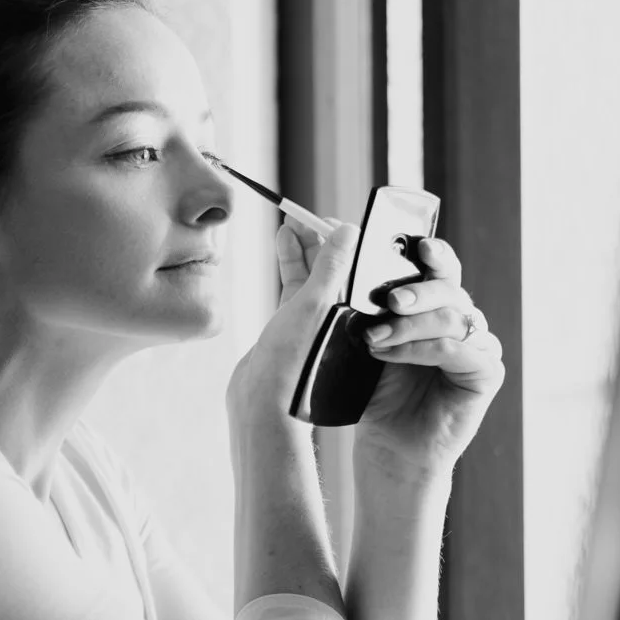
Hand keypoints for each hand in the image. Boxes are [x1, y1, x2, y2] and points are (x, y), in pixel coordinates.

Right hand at [226, 217, 360, 427]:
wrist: (261, 406)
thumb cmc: (295, 363)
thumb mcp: (318, 306)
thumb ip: (332, 268)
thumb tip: (347, 232)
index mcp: (358, 313)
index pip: (357, 266)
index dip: (344, 238)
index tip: (331, 217)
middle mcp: (341, 316)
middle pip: (336, 267)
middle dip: (323, 238)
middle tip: (308, 214)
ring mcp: (315, 322)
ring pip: (314, 274)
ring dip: (304, 246)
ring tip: (293, 220)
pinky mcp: (291, 328)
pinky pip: (295, 286)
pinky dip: (291, 262)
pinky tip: (283, 241)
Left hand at [356, 236, 505, 476]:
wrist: (388, 444)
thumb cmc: (377, 389)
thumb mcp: (368, 338)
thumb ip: (369, 304)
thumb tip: (346, 254)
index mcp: (436, 306)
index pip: (443, 269)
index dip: (436, 254)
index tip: (420, 246)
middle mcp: (462, 321)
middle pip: (450, 289)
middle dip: (417, 291)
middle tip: (388, 300)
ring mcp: (478, 346)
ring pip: (452, 318)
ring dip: (410, 325)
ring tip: (374, 338)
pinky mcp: (486, 373)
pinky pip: (457, 350)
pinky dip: (421, 350)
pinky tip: (390, 355)